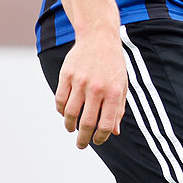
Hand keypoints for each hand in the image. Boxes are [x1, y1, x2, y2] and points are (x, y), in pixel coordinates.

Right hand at [56, 31, 126, 147]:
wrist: (99, 37)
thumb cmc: (113, 65)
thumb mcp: (122, 85)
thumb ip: (118, 109)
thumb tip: (113, 132)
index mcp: (113, 92)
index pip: (105, 124)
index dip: (100, 137)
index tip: (97, 141)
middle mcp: (96, 88)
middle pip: (86, 123)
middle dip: (83, 139)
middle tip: (81, 145)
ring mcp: (80, 81)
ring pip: (70, 114)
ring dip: (70, 126)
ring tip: (71, 129)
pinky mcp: (66, 75)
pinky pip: (60, 100)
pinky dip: (62, 110)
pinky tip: (65, 113)